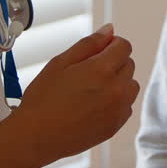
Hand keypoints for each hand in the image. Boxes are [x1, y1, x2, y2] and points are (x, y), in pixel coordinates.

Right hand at [6, 24, 139, 167]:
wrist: (35, 137)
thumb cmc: (43, 100)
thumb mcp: (61, 62)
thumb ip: (89, 43)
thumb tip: (109, 30)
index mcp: (102, 70)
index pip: (124, 46)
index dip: (111, 44)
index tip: (99, 51)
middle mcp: (116, 89)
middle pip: (129, 64)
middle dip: (114, 62)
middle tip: (88, 72)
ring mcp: (118, 110)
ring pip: (131, 85)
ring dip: (119, 82)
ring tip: (93, 89)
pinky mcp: (116, 126)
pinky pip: (127, 106)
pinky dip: (117, 102)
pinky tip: (94, 105)